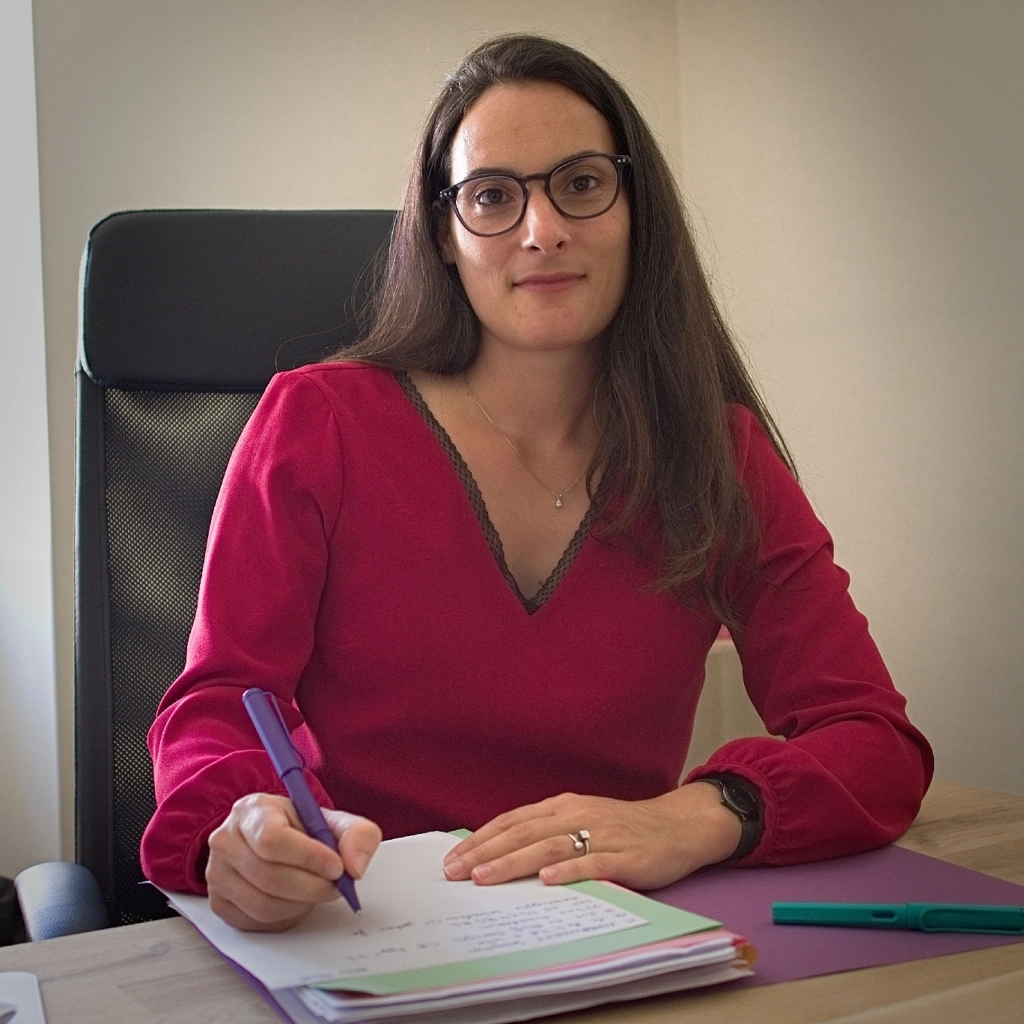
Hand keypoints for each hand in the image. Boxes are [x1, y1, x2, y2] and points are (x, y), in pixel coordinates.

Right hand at [206, 793, 381, 930]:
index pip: (273, 839)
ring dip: (301, 904)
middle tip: (336, 886)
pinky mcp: (218, 903)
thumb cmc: (300, 829)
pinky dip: (285, 917)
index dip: (309, 857)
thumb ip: (356, 835)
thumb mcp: (332, 820)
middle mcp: (226, 840)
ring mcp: (217, 873)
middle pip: (269, 876)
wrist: (272, 839)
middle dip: (312, 887)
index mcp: (252, 810)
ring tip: (317, 891)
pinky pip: (256, 922)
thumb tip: (355, 867)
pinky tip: (297, 901)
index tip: (337, 867)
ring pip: (263, 904)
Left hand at [442, 783, 741, 889]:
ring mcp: (601, 834)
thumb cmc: (624, 826)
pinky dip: (569, 871)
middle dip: (485, 853)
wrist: (677, 825)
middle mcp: (576, 815)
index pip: (513, 820)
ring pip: (549, 847)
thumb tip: (502, 849)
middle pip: (523, 833)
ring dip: (514, 862)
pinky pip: (593, 863)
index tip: (453, 857)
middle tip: (455, 872)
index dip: (481, 838)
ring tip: (486, 878)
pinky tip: (548, 880)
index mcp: (563, 805)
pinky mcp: (625, 856)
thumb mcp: (581, 817)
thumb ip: (548, 830)